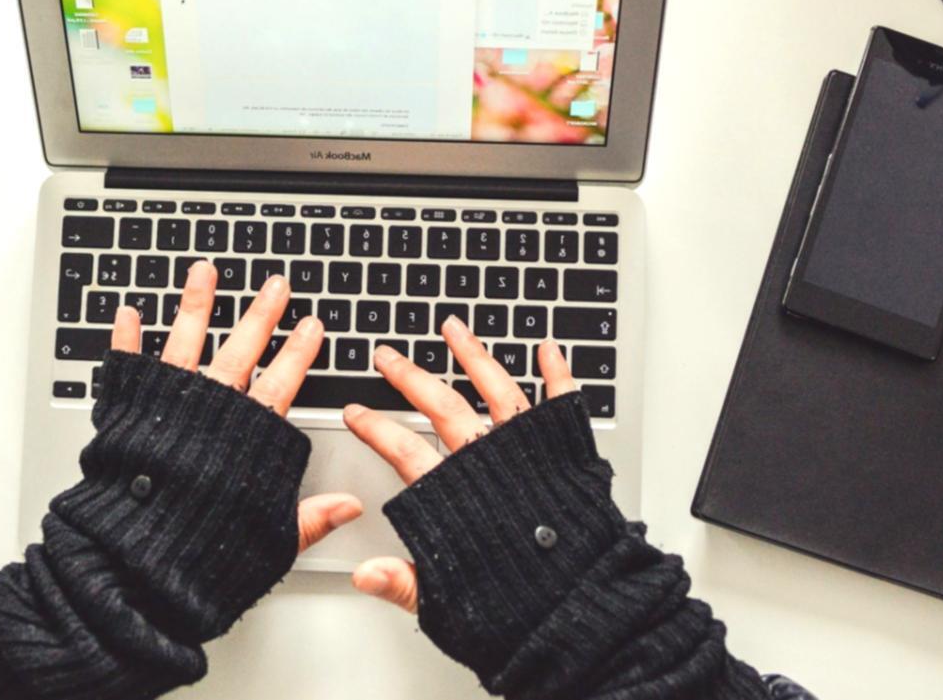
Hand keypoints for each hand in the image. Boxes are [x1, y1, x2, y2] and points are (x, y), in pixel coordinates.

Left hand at [110, 260, 362, 553]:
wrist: (134, 561)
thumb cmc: (197, 554)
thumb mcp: (268, 539)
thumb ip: (309, 517)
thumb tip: (348, 506)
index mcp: (245, 438)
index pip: (282, 382)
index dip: (299, 352)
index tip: (312, 325)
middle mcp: (208, 412)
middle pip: (241, 350)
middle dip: (261, 314)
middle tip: (275, 285)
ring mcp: (167, 406)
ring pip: (185, 342)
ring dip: (196, 304)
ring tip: (204, 270)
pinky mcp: (127, 413)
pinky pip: (126, 366)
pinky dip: (126, 338)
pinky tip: (129, 312)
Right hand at [343, 316, 579, 610]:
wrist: (585, 614)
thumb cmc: (523, 613)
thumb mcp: (449, 606)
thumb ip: (405, 583)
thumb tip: (365, 574)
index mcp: (457, 499)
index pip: (403, 451)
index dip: (375, 428)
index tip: (357, 412)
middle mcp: (491, 466)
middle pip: (442, 407)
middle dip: (411, 377)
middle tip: (389, 356)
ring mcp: (529, 455)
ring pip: (496, 390)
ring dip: (473, 357)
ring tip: (454, 329)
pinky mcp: (567, 454)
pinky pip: (562, 403)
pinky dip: (557, 373)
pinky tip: (548, 348)